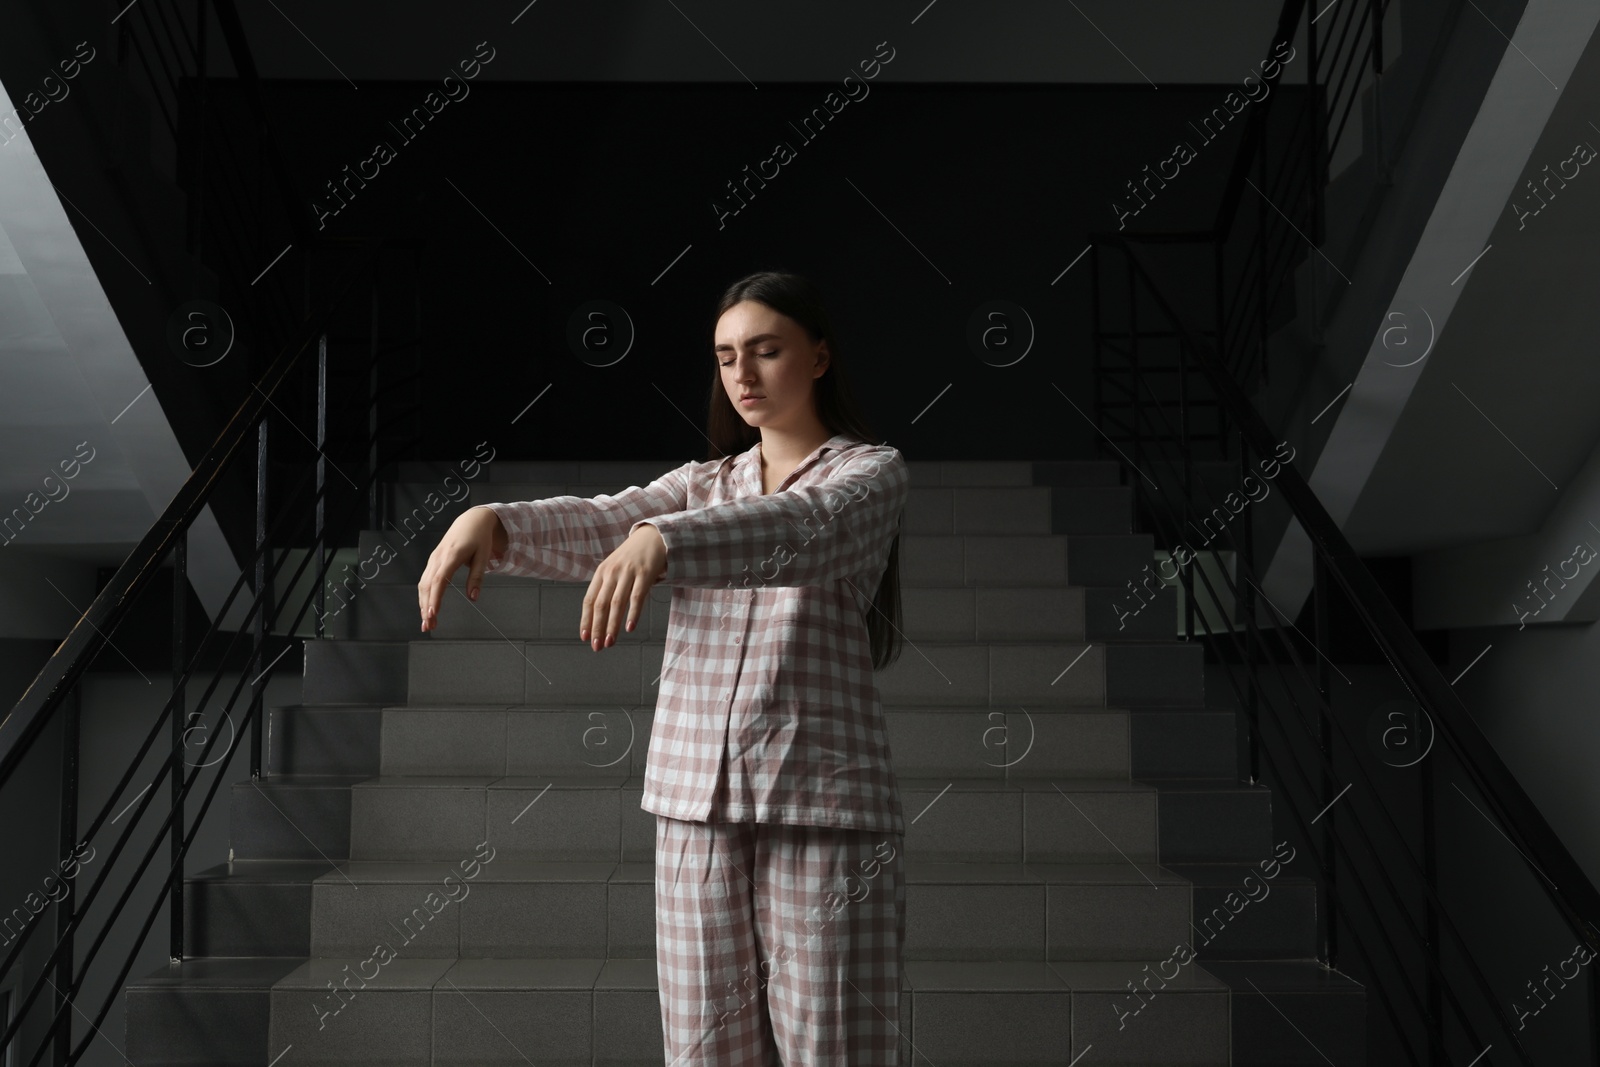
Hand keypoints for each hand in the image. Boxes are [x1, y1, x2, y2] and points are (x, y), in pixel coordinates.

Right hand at [417, 506, 506, 632]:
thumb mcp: (483, 556)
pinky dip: (424, 596)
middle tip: (428, 626)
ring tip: (427, 623)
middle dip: (426, 607)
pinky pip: (425, 580)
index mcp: (452, 556)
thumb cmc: (479, 538)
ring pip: (423, 585)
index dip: (435, 597)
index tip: (433, 613)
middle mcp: (438, 558)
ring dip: (423, 604)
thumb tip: (473, 597)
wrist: (471, 520)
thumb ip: (477, 577)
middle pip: (427, 586)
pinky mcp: (432, 561)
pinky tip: (426, 608)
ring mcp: (433, 559)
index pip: (440, 580)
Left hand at [581, 523, 665, 650]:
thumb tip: (599, 616)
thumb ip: (607, 587)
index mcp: (601, 573)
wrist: (654, 536)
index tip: (584, 637)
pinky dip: (632, 614)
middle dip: (597, 627)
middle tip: (597, 646)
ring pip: (617, 603)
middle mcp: (612, 572)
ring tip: (610, 642)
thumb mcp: (615, 568)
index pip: (589, 600)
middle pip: (601, 604)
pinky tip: (629, 627)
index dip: (586, 620)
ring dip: (612, 625)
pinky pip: (637, 597)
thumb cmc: (633, 557)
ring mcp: (628, 573)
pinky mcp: (645, 574)